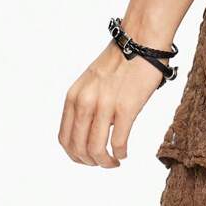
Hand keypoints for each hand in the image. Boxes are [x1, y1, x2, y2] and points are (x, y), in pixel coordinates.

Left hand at [58, 41, 163, 167]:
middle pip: (78, 147)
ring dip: (105, 162)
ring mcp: (104, 105)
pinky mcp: (126, 108)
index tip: (88, 159)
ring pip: (96, 149)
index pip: (65, 138)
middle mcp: (85, 102)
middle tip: (104, 163)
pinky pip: (118, 142)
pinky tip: (124, 154)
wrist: (140, 41)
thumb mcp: (91, 83)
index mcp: (74, 97)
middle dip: (90, 162)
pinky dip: (120, 154)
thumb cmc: (121, 62)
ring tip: (114, 162)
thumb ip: (86, 104)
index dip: (75, 155)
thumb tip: (90, 130)